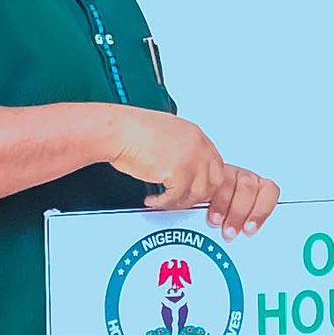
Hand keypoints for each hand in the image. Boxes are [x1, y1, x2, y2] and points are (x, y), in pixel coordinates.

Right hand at [109, 108, 280, 239]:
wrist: (118, 131)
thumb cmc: (133, 131)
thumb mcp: (168, 134)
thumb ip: (183, 149)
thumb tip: (187, 170)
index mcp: (196, 135)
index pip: (215, 164)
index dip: (206, 181)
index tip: (196, 190)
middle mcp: (198, 146)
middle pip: (215, 180)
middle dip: (199, 195)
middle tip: (181, 201)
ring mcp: (191, 158)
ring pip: (198, 192)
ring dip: (180, 202)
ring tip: (163, 202)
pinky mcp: (178, 171)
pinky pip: (177, 197)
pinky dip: (164, 203)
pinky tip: (152, 200)